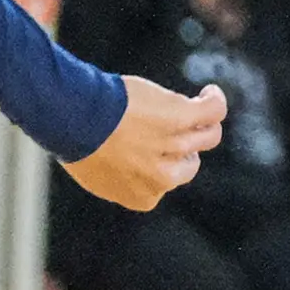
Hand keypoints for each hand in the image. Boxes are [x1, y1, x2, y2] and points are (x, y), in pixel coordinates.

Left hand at [60, 76, 227, 210]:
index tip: (151, 150)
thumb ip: (120, 175)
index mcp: (143, 197)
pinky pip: (213, 111)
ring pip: (208, 137)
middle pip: (188, 165)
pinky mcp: (182, 118)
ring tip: (200, 106)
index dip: (162, 164)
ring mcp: (175, 146)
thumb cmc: (76, 140)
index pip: (166, 184)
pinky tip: (209, 92)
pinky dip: (214, 101)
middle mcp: (163, 177)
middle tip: (166, 130)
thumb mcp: (96, 172)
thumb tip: (127, 165)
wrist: (75, 121)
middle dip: (181, 149)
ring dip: (205, 124)